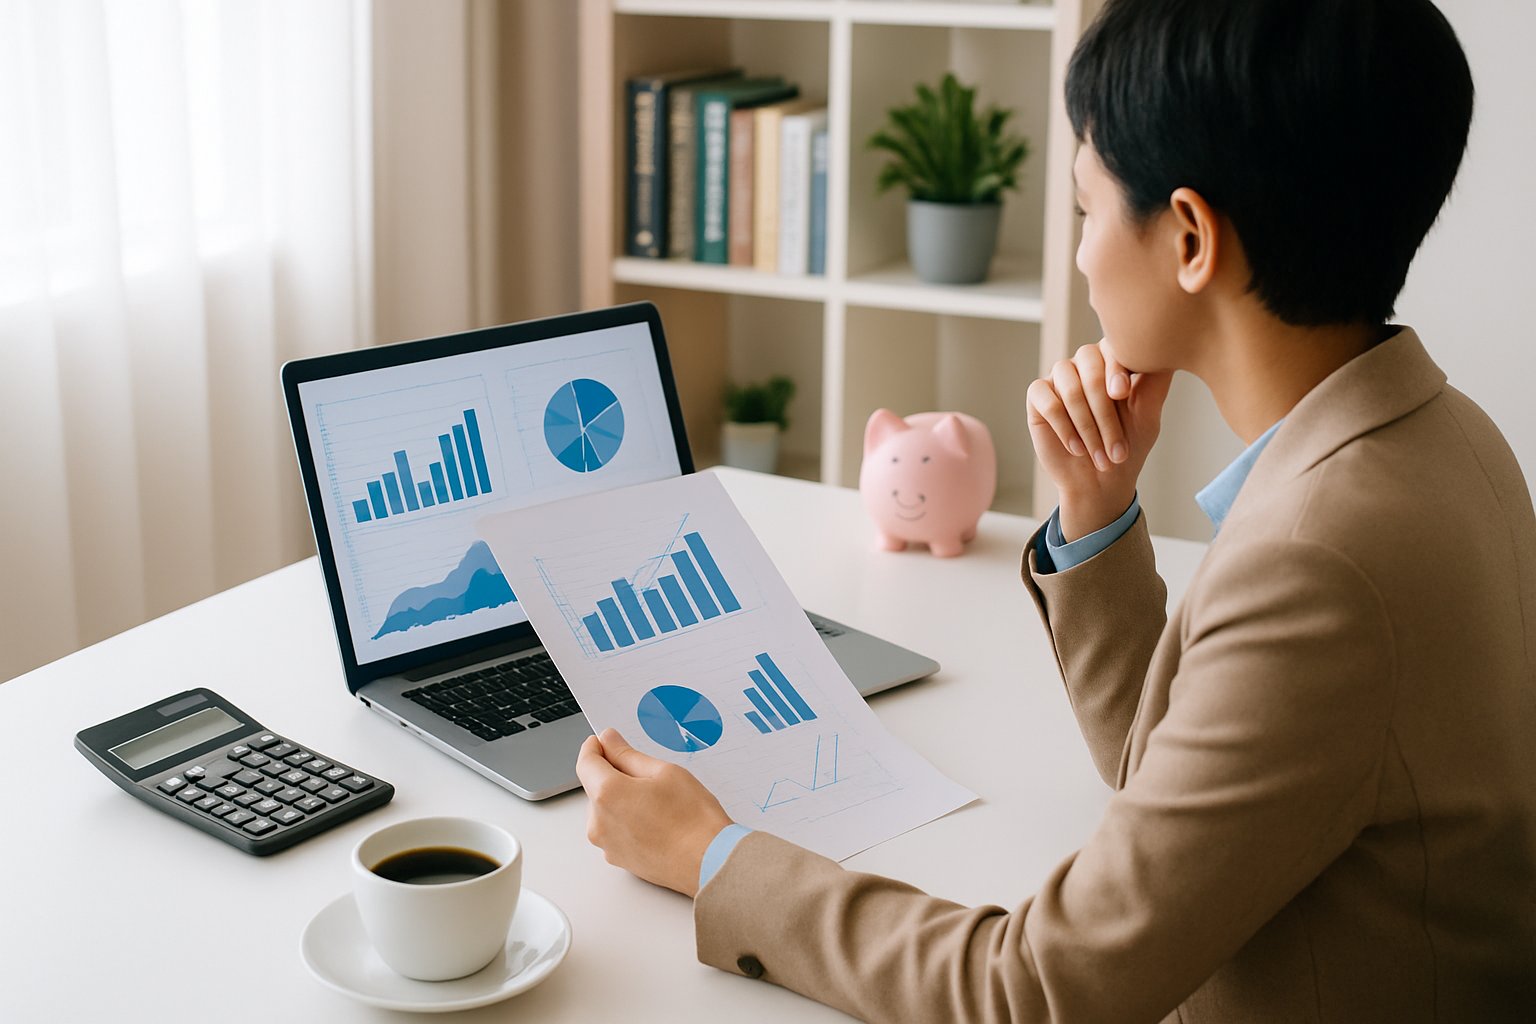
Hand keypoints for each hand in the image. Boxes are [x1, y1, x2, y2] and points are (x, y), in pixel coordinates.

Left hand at [575, 728, 734, 897]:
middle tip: (648, 775)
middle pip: (595, 787)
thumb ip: (628, 755)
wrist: (709, 863)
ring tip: (658, 804)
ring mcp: (607, 844)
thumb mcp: (664, 772)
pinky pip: (614, 830)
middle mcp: (599, 822)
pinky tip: (656, 822)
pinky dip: (627, 820)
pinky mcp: (617, 858)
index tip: (604, 742)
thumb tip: (609, 741)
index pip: (586, 762)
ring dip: (621, 799)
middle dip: (614, 775)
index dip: (594, 747)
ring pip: (605, 809)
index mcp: (608, 794)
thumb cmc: (693, 819)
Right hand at [1026, 341, 1173, 539]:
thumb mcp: (1148, 416)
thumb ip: (1154, 383)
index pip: (1113, 347)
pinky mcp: (1038, 396)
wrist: (1100, 482)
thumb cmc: (1127, 447)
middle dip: (1103, 409)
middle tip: (1116, 447)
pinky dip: (1064, 426)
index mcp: (1112, 361)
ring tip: (1099, 455)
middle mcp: (1085, 364)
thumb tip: (1166, 352)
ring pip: (1068, 384)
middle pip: (1089, 364)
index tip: (1122, 394)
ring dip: (1086, 424)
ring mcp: (1060, 378)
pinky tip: (1077, 448)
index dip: (1116, 368)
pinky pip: (1048, 400)